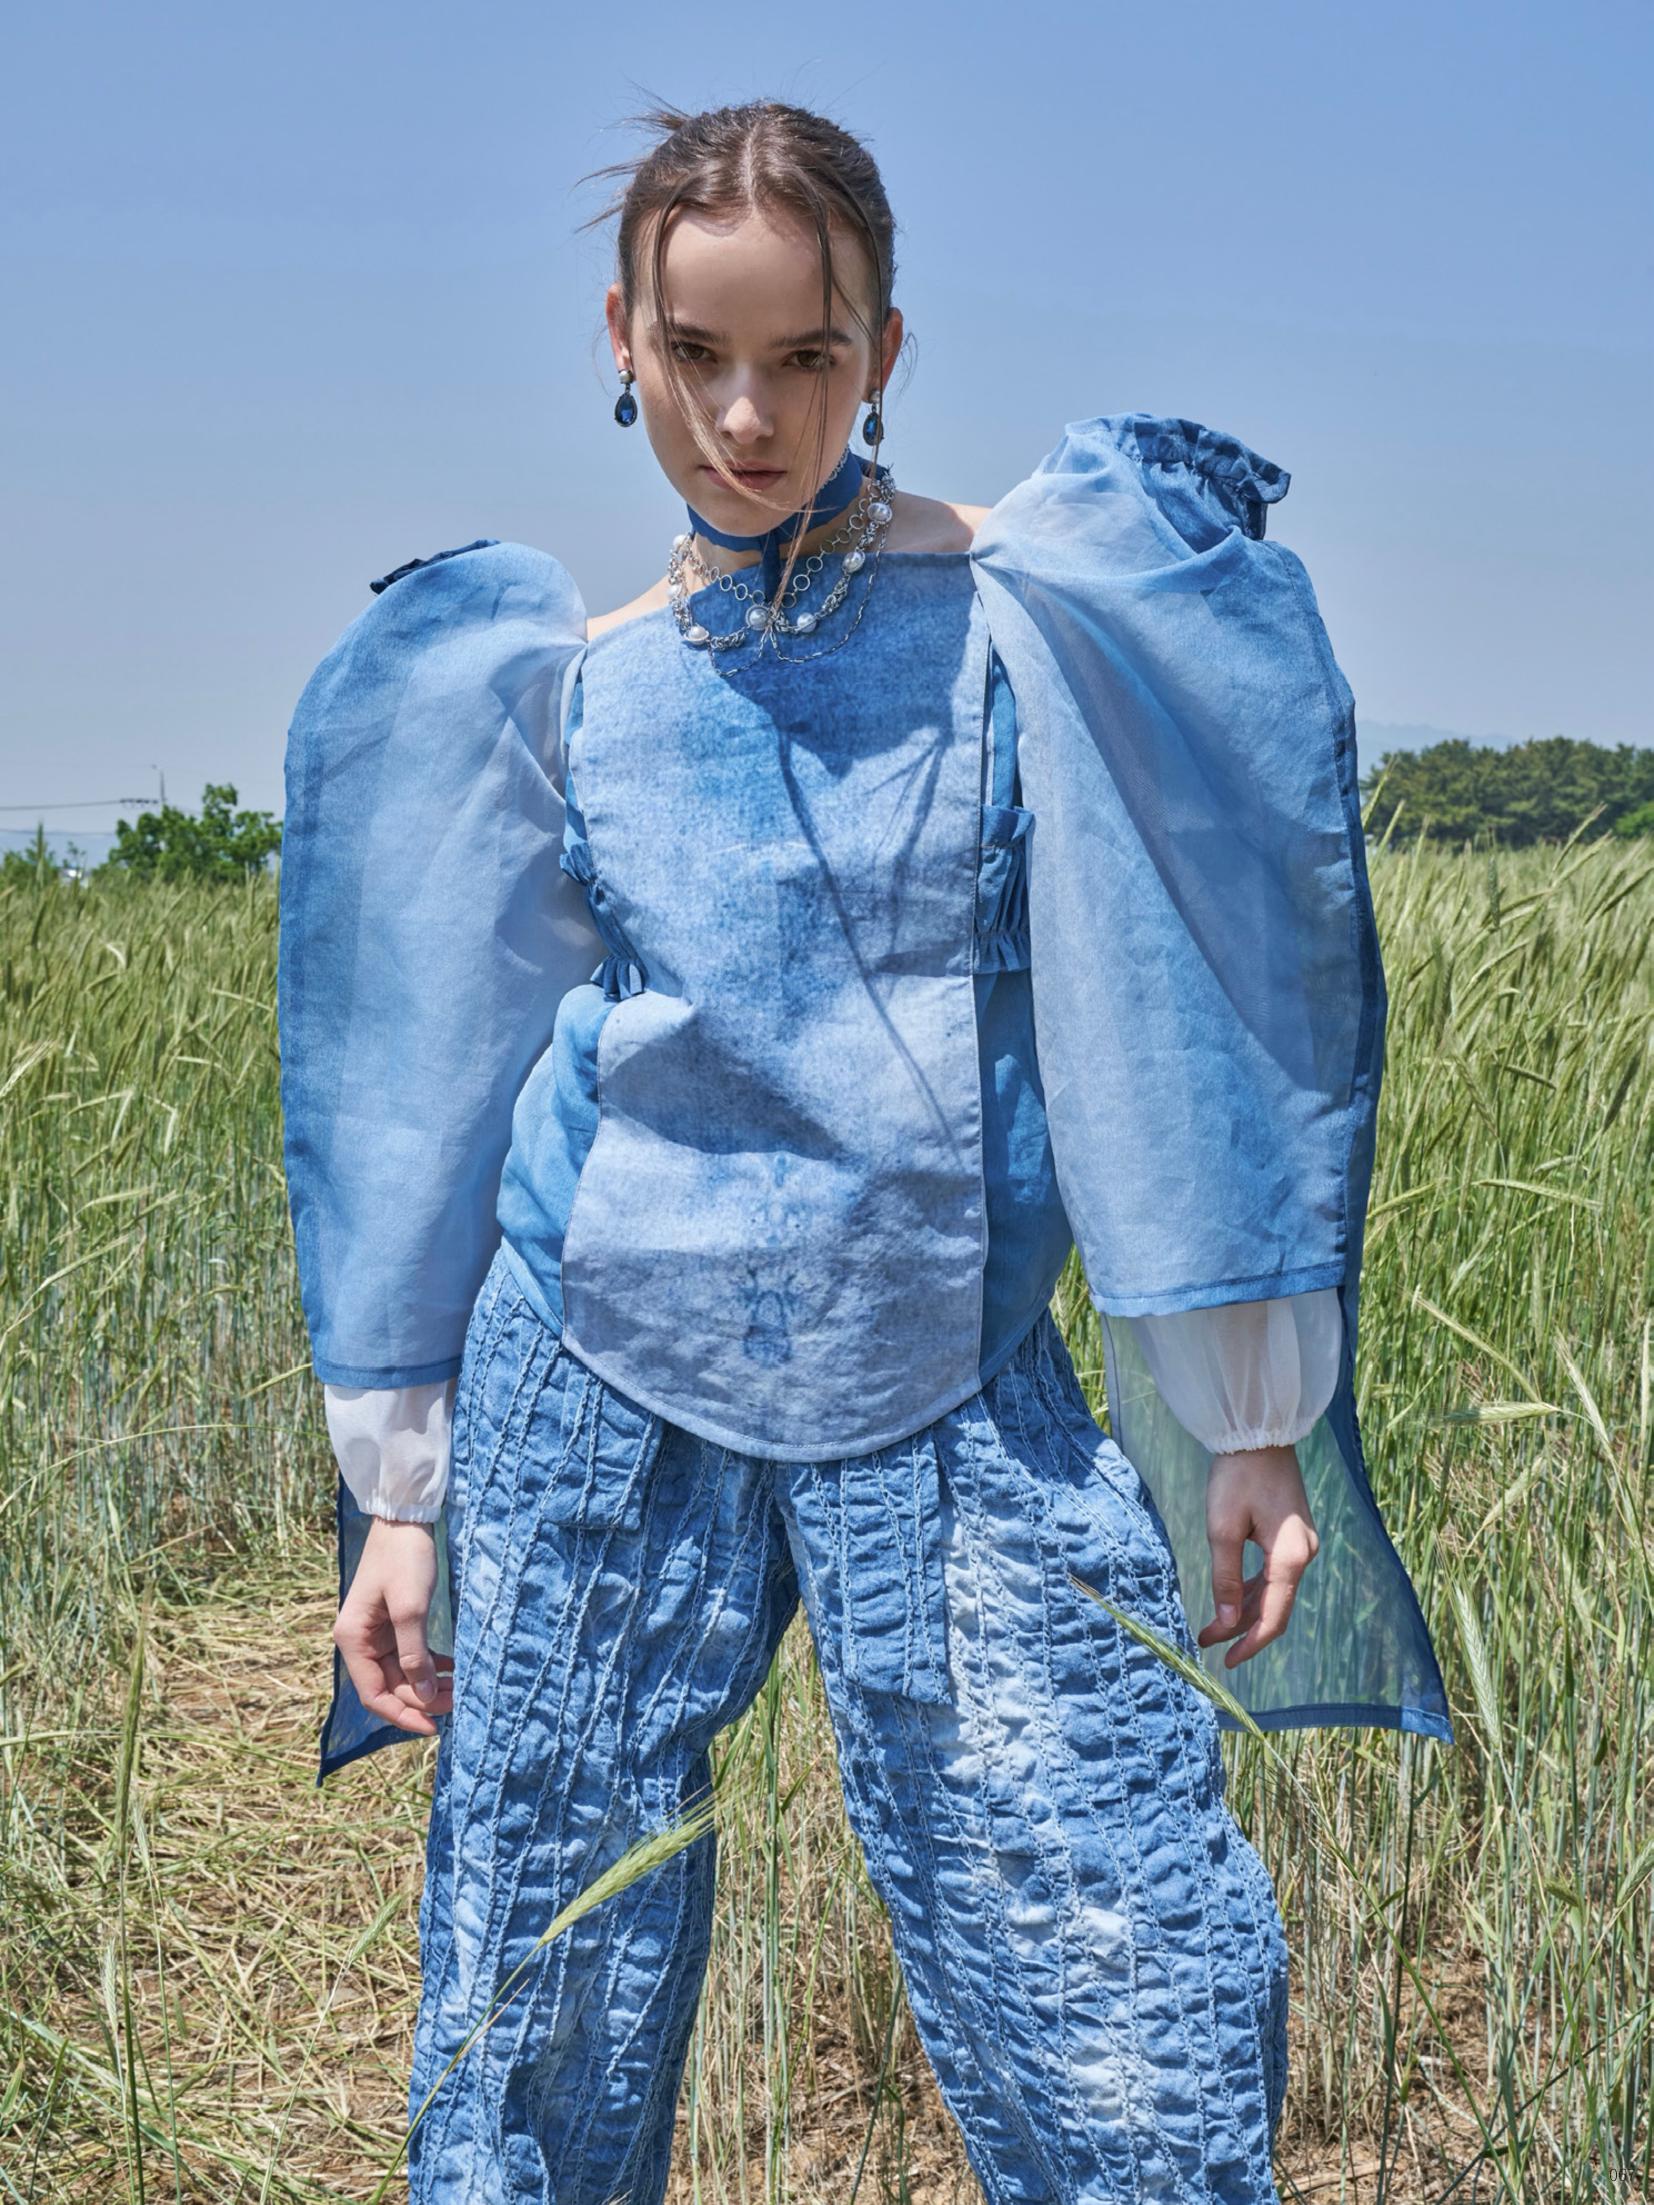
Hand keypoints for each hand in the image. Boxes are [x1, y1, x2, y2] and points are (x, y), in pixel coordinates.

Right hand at [333, 1518, 453, 1734]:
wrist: (405, 1520)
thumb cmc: (404, 1559)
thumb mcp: (410, 1607)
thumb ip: (415, 1653)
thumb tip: (423, 1694)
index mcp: (353, 1640)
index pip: (374, 1695)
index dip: (402, 1714)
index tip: (432, 1726)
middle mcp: (360, 1642)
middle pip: (390, 1686)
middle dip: (422, 1699)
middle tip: (458, 1703)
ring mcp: (377, 1633)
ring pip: (403, 1673)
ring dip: (429, 1684)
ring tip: (461, 1689)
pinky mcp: (394, 1624)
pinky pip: (411, 1655)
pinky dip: (431, 1665)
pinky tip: (454, 1668)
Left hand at [1197, 1445, 1319, 1667]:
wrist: (1259, 1434)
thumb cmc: (1237, 1476)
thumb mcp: (1222, 1528)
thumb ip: (1224, 1577)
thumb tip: (1224, 1622)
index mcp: (1290, 1557)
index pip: (1274, 1617)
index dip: (1250, 1644)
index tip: (1227, 1662)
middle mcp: (1304, 1555)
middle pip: (1275, 1608)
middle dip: (1241, 1629)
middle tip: (1205, 1642)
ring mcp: (1302, 1546)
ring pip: (1274, 1593)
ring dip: (1243, 1611)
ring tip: (1209, 1627)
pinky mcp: (1293, 1536)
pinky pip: (1274, 1575)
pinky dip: (1252, 1590)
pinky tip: (1229, 1600)